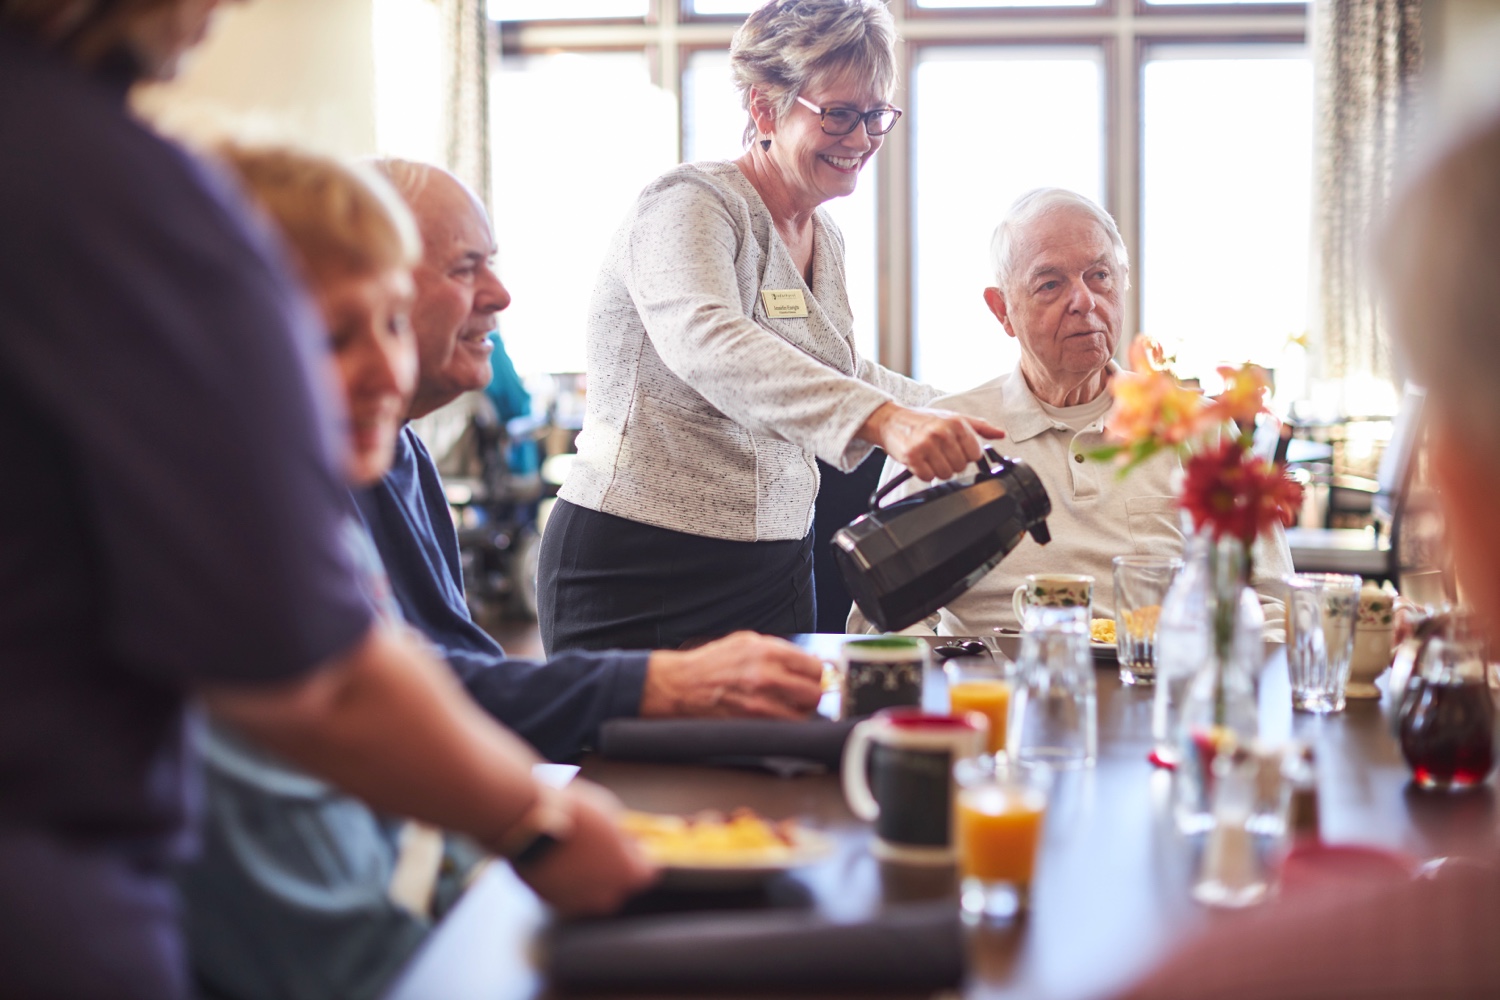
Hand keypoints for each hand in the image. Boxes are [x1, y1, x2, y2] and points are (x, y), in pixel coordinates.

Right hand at [514, 781, 656, 915]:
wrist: (531, 823)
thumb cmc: (575, 813)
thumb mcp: (611, 815)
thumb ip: (624, 836)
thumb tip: (631, 842)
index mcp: (626, 872)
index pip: (646, 875)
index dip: (639, 859)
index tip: (631, 848)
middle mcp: (605, 894)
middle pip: (617, 888)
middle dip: (612, 872)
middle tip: (600, 849)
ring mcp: (578, 902)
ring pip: (589, 895)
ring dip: (587, 880)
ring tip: (574, 854)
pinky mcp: (550, 902)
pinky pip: (565, 895)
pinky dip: (564, 883)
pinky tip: (557, 861)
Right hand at [640, 632, 822, 719]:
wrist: (682, 684)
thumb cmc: (712, 663)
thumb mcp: (746, 642)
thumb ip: (779, 650)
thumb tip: (809, 661)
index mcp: (766, 652)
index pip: (815, 667)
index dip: (817, 674)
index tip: (814, 677)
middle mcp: (765, 676)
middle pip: (814, 693)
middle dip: (812, 694)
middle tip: (805, 694)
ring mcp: (758, 703)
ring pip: (802, 715)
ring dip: (800, 712)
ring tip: (789, 706)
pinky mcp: (751, 723)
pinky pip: (782, 727)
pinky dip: (784, 723)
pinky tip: (775, 715)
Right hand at [859, 402, 1005, 481]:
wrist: (891, 420)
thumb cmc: (923, 420)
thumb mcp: (953, 418)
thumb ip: (979, 427)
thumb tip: (1000, 434)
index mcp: (956, 422)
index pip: (975, 454)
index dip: (966, 456)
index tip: (956, 450)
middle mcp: (942, 432)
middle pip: (960, 466)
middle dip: (950, 463)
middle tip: (939, 454)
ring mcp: (926, 444)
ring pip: (945, 474)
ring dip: (937, 470)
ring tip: (929, 457)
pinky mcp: (912, 455)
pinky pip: (927, 477)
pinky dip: (924, 473)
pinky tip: (920, 461)